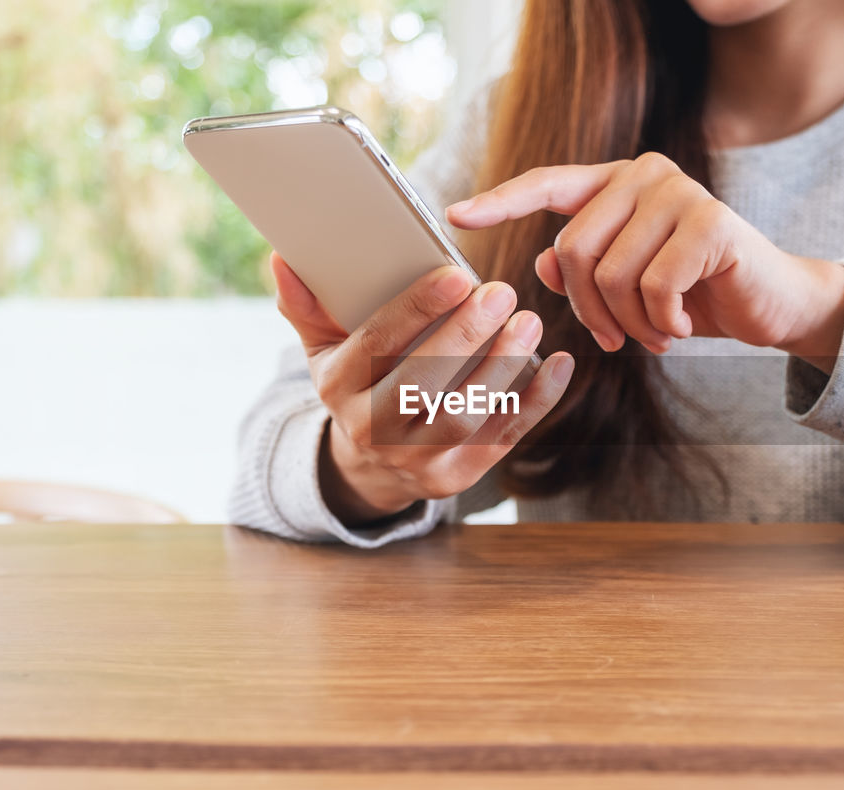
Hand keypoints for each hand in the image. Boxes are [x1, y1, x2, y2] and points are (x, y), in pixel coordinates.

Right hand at [271, 253, 573, 523]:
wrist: (371, 466)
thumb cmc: (358, 385)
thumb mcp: (324, 348)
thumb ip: (308, 305)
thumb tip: (284, 259)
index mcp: (338, 388)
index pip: (376, 343)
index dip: (416, 308)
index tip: (456, 274)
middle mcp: (373, 429)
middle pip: (422, 383)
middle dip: (465, 336)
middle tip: (502, 292)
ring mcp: (418, 460)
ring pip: (465, 416)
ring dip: (502, 368)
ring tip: (529, 322)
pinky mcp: (458, 475)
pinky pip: (502, 438)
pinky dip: (535, 402)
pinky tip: (559, 365)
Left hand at [446, 152, 843, 371]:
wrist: (772, 304)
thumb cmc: (695, 294)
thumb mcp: (631, 287)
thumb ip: (584, 271)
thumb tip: (538, 268)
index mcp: (617, 183)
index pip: (548, 184)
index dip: (501, 201)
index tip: (455, 216)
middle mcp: (644, 174)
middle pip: (573, 250)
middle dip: (588, 310)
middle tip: (616, 341)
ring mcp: (679, 192)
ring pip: (612, 273)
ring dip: (630, 323)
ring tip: (657, 335)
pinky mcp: (710, 222)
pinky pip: (655, 285)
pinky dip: (662, 321)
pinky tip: (683, 325)